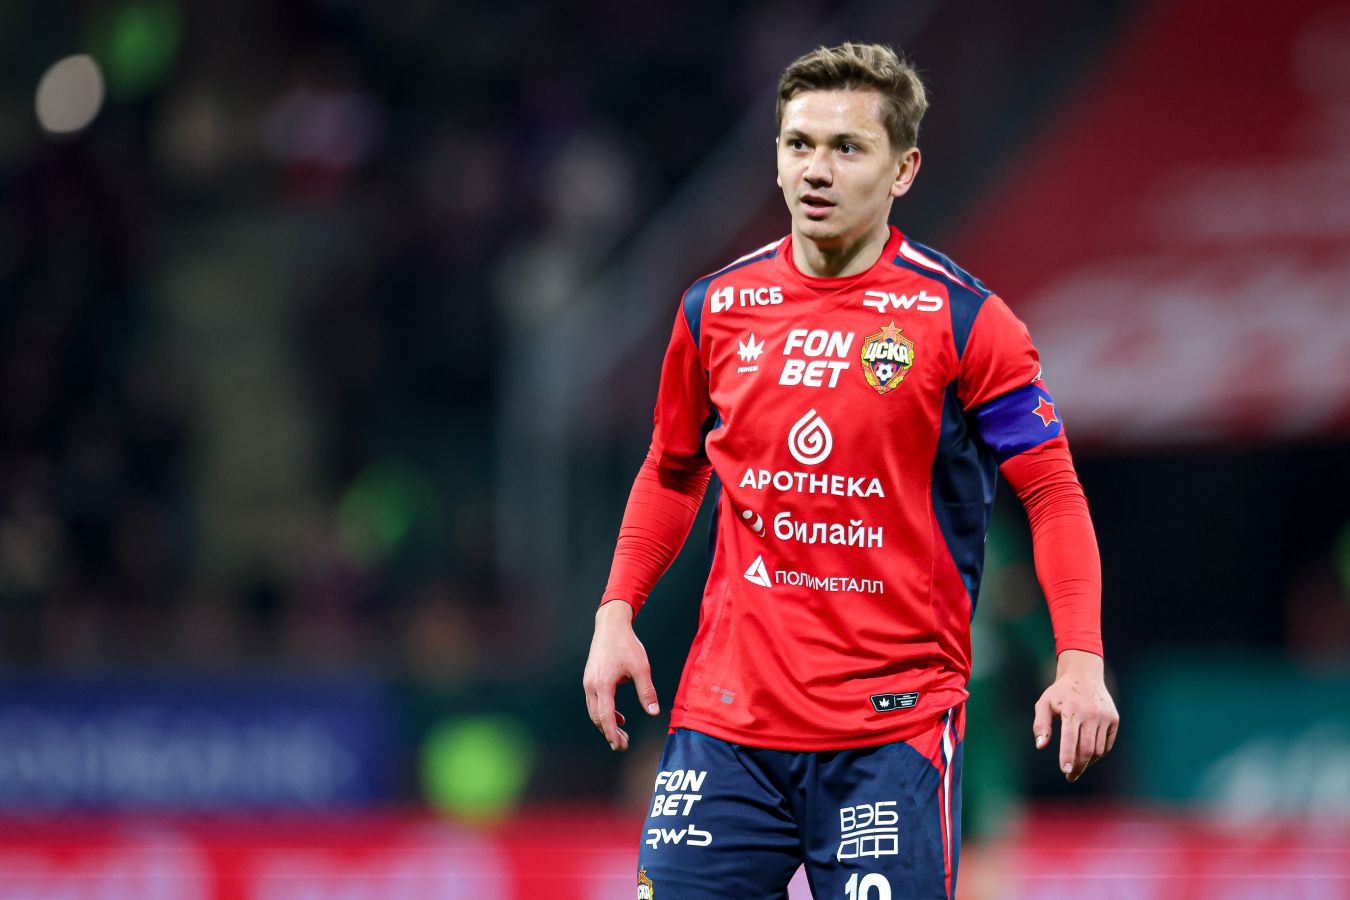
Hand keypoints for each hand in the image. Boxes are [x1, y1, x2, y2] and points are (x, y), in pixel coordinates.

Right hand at [583, 600, 660, 751]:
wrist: (611, 626)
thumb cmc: (627, 645)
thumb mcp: (641, 667)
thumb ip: (646, 691)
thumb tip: (653, 712)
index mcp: (603, 684)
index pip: (606, 717)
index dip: (613, 733)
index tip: (620, 746)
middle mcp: (592, 685)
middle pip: (597, 718)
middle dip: (609, 734)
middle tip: (623, 746)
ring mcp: (588, 682)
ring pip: (594, 711)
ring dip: (606, 724)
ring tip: (622, 734)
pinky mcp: (590, 679)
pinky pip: (595, 702)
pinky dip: (604, 712)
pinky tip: (618, 715)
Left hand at [1033, 649, 1118, 781]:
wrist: (1084, 676)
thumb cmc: (1060, 693)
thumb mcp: (1044, 703)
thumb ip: (1040, 725)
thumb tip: (1040, 746)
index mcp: (1072, 710)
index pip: (1070, 739)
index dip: (1068, 757)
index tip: (1065, 771)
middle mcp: (1091, 714)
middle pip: (1086, 748)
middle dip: (1078, 766)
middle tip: (1070, 777)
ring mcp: (1105, 717)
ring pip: (1098, 749)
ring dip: (1087, 762)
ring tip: (1077, 767)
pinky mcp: (1114, 720)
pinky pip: (1107, 744)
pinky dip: (1098, 754)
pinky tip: (1088, 758)